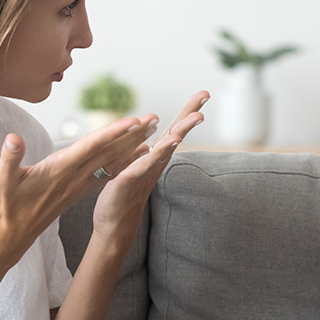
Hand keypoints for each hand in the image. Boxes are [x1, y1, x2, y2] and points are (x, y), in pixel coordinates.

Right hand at [0, 114, 158, 262]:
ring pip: (111, 162)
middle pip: (109, 152)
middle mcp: (74, 177)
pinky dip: (124, 161)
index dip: (111, 133)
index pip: (91, 147)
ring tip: (151, 131)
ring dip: (132, 145)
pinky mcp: (78, 190)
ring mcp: (78, 184)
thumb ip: (8, 158)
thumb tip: (13, 139)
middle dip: (132, 134)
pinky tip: (136, 155)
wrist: (11, 235)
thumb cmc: (4, 205)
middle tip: (154, 118)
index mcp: (59, 170)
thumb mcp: (0, 180)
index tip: (132, 122)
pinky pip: (107, 172)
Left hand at [92, 90, 208, 241]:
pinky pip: (144, 164)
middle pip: (175, 134)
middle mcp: (155, 162)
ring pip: (166, 148)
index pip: (173, 130)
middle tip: (205, 97)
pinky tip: (167, 142)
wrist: (114, 224)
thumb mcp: (136, 167)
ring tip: (197, 117)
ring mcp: (145, 171)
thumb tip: (155, 138)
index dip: (187, 112)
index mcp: (155, 156)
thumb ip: (146, 153)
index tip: (203, 94)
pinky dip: (156, 153)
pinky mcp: (130, 180)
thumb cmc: (124, 195)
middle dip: (189, 115)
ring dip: (181, 131)